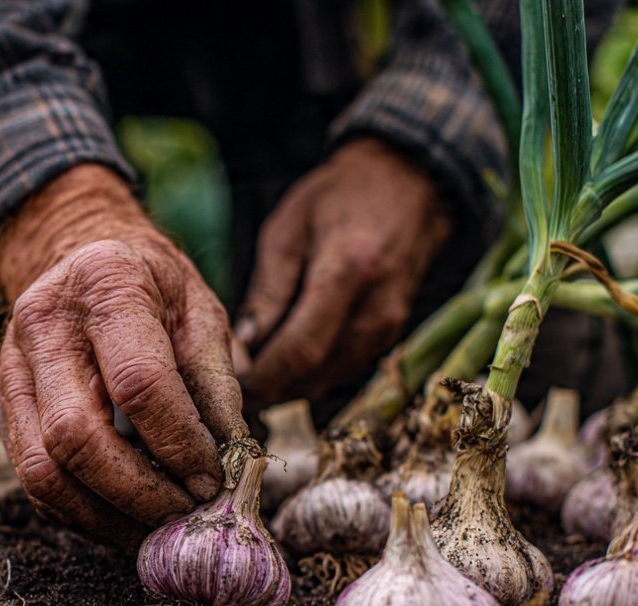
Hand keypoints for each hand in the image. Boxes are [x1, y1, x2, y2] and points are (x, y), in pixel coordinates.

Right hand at [0, 165, 246, 543]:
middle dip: (137, 492)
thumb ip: (216, 380)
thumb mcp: (201, 308)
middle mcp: (43, 324)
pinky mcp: (2, 407)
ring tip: (155, 527)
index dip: (179, 443)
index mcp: (104, 284)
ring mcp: (10, 368)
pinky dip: (79, 512)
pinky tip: (122, 515)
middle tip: (184, 511)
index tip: (212, 477)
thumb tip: (232, 457)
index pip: (138, 383)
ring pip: (41, 471)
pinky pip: (31, 480)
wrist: (80, 254)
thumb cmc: (151, 285)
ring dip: (103, 516)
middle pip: (75, 436)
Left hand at [236, 138, 452, 404]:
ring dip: (290, 386)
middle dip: (270, 388)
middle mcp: (377, 307)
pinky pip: (344, 367)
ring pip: (330, 378)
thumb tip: (245, 345)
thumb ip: (267, 290)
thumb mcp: (287, 230)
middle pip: (316, 372)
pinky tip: (284, 363)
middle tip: (231, 390)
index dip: (263, 377)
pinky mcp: (392, 333)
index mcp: (347, 272)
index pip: (301, 348)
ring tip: (252, 378)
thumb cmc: (338, 197)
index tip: (231, 387)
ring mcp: (390, 324)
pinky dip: (312, 372)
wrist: (406, 184)